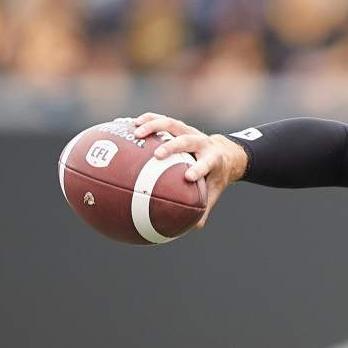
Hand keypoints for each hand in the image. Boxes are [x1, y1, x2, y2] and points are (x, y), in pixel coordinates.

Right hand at [132, 112, 246, 228]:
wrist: (224, 152)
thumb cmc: (215, 176)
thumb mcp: (214, 191)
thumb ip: (204, 207)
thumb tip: (193, 228)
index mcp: (213, 158)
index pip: (208, 163)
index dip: (199, 169)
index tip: (188, 177)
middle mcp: (202, 141)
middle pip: (188, 139)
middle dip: (174, 146)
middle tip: (158, 155)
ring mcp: (189, 130)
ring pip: (172, 124)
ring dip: (154, 125)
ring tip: (135, 132)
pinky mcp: (178, 125)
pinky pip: (159, 119)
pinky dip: (144, 120)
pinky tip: (123, 124)